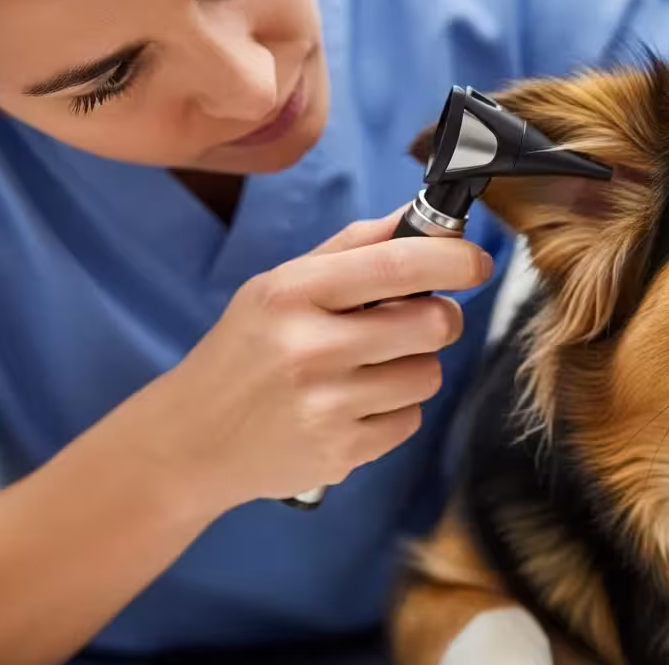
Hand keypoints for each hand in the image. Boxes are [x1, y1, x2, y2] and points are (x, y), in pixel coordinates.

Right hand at [124, 207, 493, 514]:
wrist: (190, 440)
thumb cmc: (245, 352)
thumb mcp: (279, 286)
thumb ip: (352, 249)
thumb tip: (420, 218)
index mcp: (295, 292)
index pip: (400, 264)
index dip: (455, 260)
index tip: (477, 262)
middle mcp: (310, 347)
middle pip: (433, 323)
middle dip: (440, 319)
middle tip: (418, 321)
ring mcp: (326, 404)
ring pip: (429, 374)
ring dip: (414, 368)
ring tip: (370, 369)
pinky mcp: (341, 451)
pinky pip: (411, 420)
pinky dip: (395, 411)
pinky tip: (354, 406)